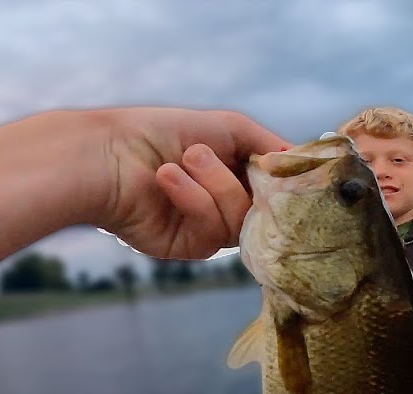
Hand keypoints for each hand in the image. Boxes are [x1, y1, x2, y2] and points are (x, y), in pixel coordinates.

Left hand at [92, 108, 289, 259]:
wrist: (109, 154)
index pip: (277, 190)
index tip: (291, 171)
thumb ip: (272, 148)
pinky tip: (166, 179)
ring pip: (242, 220)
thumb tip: (303, 166)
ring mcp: (208, 229)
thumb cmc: (162, 132)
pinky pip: (214, 233)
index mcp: (236, 176)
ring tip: (185, 159)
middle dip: (241, 178)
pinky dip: (192, 199)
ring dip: (214, 183)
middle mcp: (225, 205)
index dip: (285, 183)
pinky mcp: (188, 247)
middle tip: (213, 154)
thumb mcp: (230, 126)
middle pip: (268, 211)